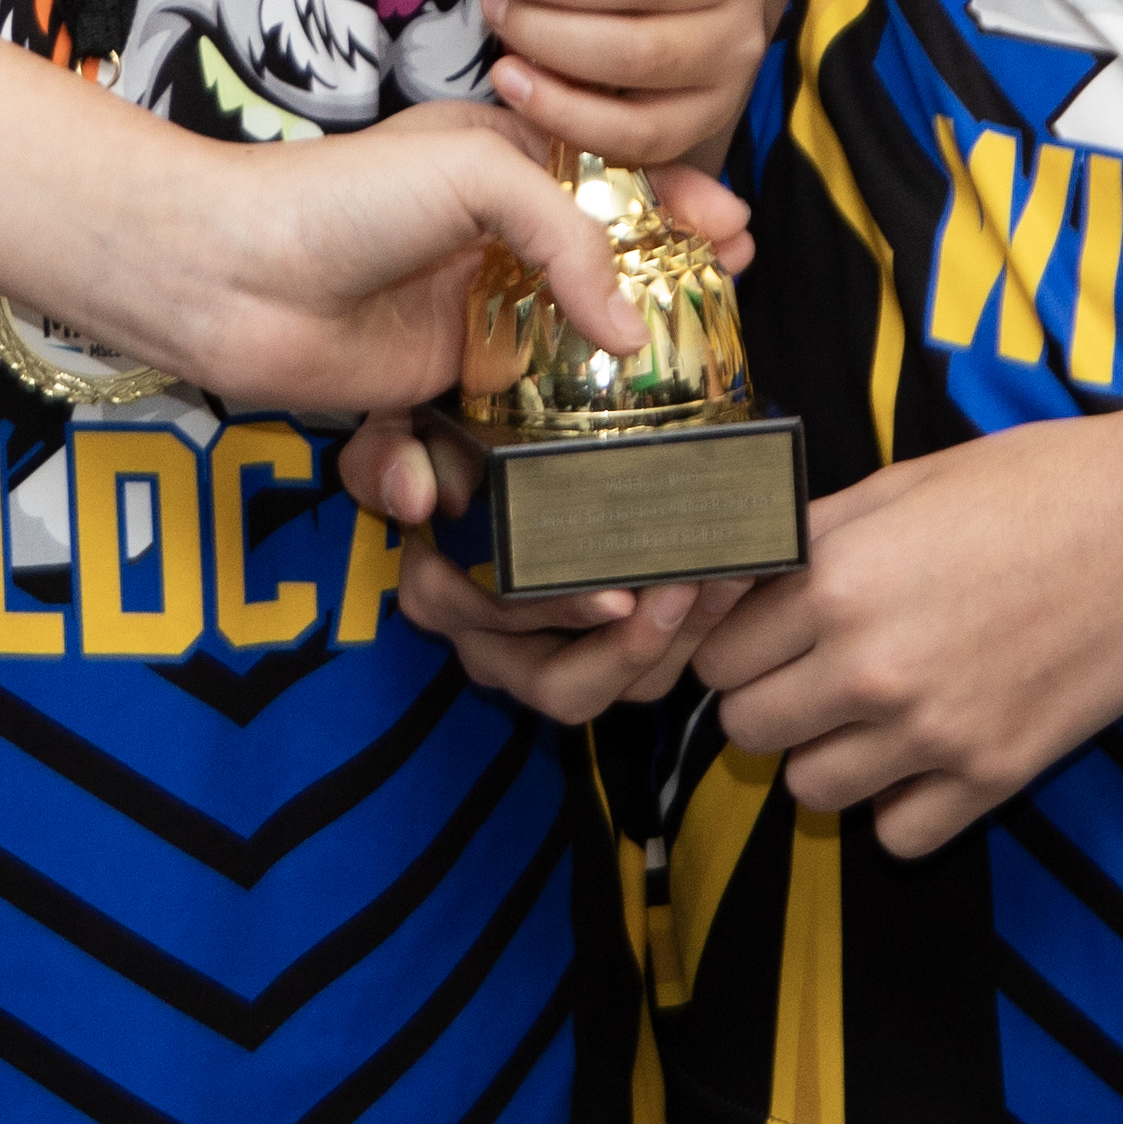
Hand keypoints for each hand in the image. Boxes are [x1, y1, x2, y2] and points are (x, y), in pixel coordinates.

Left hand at [133, 119, 748, 420]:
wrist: (227, 274)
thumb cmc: (339, 199)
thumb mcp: (473, 172)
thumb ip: (570, 235)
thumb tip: (628, 329)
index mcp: (507, 168)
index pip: (619, 184)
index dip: (683, 209)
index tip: (734, 237)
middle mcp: (494, 246)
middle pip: (605, 282)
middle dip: (663, 311)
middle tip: (715, 331)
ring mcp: (465, 321)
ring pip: (558, 370)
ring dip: (590, 412)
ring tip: (618, 440)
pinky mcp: (428, 391)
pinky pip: (484, 438)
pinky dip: (465, 471)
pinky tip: (437, 475)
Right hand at [337, 412, 742, 720]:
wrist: (486, 443)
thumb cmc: (439, 438)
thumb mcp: (397, 435)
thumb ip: (386, 457)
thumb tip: (413, 498)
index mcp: (442, 594)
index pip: (497, 626)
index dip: (559, 616)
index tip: (619, 595)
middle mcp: (491, 644)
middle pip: (563, 686)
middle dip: (634, 650)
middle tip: (689, 587)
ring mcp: (552, 653)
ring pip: (619, 688)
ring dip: (680, 640)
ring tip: (726, 577)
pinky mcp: (607, 648)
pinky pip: (653, 667)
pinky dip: (698, 627)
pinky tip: (736, 574)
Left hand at [696, 413, 1122, 854]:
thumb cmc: (1037, 483)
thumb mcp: (902, 484)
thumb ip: (814, 537)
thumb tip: (746, 569)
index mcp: (837, 580)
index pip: (717, 653)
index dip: (734, 640)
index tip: (764, 633)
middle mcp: (870, 666)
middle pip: (746, 729)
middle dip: (767, 699)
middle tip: (811, 671)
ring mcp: (934, 731)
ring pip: (809, 790)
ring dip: (825, 755)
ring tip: (868, 712)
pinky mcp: (995, 775)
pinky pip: (897, 834)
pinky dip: (899, 805)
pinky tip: (924, 753)